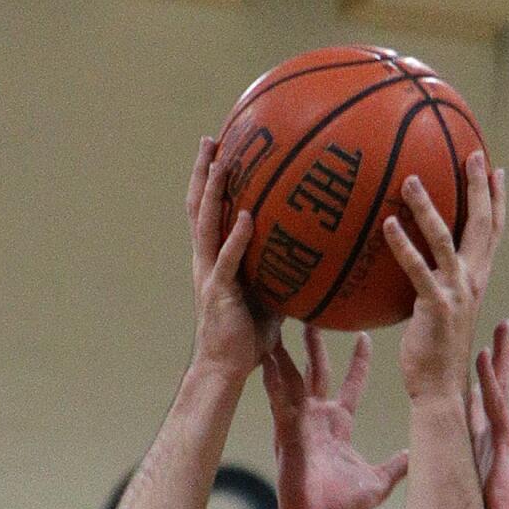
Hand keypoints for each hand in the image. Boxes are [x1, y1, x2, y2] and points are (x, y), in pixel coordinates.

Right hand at [187, 137, 279, 380]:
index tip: (218, 151)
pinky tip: (246, 216)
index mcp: (214, 261)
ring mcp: (209, 275)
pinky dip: (237, 237)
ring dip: (214, 191)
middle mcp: (205, 262)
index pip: (208, 213)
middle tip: (211, 139)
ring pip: (206, 224)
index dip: (210, 182)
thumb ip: (279, 274)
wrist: (224, 370)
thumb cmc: (246, 340)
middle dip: (204, 172)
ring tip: (224, 161)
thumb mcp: (268, 299)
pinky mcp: (219, 292)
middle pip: (199, 207)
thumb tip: (310, 258)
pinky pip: (228, 260)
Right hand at [262, 328, 407, 508]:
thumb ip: (396, 466)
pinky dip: (272, 377)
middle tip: (313, 314)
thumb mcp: (378, 481)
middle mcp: (316, 420)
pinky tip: (266, 354)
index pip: (350, 385)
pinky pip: (278, 398)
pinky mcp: (286, 432)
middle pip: (316, 372)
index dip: (357, 362)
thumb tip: (413, 455)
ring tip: (280, 323)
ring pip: (292, 378)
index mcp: (337, 427)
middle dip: (315, 344)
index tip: (364, 336)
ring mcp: (299, 424)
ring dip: (287, 352)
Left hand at [384, 152, 504, 401]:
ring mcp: (456, 293)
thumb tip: (416, 266)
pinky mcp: (435, 305)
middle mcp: (472, 282)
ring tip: (409, 180)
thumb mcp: (439, 309)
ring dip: (428, 207)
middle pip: (480, 226)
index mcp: (476, 280)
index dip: (495, 200)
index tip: (494, 170)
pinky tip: (388, 224)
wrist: (439, 388)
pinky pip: (417, 269)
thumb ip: (434, 283)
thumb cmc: (434, 353)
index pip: (491, 233)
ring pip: (445, 239)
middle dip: (478, 187)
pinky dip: (403, 245)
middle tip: (471, 153)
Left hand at [469, 320, 508, 508]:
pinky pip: (495, 404)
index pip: (487, 398)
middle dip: (502, 354)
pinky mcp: (505, 440)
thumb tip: (440, 461)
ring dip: (500, 356)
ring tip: (501, 328)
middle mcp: (499, 430)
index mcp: (489, 437)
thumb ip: (459, 465)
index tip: (483, 349)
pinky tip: (484, 359)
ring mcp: (505, 433)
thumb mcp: (469, 480)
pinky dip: (489, 381)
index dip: (485, 373)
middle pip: (500, 384)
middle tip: (503, 325)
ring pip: (502, 386)